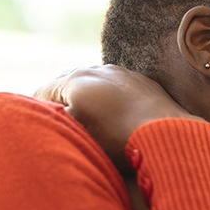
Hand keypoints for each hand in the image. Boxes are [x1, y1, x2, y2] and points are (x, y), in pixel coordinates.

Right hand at [35, 65, 201, 171]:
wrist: (170, 135)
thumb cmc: (120, 139)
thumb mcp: (80, 132)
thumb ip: (59, 119)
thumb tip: (49, 113)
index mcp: (76, 80)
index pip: (44, 91)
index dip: (39, 110)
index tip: (39, 125)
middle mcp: (99, 70)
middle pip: (67, 81)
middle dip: (60, 98)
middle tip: (58, 118)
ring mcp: (123, 74)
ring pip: (94, 80)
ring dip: (85, 94)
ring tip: (83, 114)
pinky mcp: (144, 82)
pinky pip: (117, 85)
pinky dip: (108, 96)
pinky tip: (113, 111)